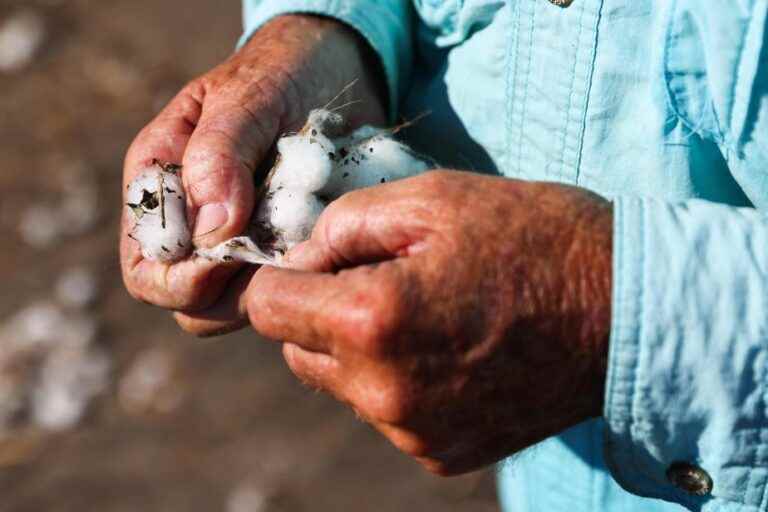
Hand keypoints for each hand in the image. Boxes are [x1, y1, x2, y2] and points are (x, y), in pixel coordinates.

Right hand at [120, 15, 385, 333]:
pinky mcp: (281, 247)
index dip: (182, 282)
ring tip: (306, 249)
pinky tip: (324, 249)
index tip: (230, 259)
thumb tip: (209, 233)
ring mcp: (240, 241)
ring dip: (270, 290)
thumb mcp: (244, 100)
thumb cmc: (278, 74)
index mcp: (160, 186)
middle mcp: (193, 223)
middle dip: (231, 295)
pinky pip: (281, 286)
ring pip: (236, 304)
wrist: (333, 70)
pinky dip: (301, 280)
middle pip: (190, 302)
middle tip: (280, 260)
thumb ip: (218, 157)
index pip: (148, 268)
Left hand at [245, 171, 612, 474]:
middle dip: (319, 311)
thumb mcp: (433, 199)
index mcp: (372, 321)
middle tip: (381, 276)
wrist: (628, 311)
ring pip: (342, 385)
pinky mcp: (443, 454)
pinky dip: (400, 381)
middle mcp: (384, 392)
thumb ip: (342, 225)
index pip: (266, 306)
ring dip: (360, 349)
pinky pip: (387, 413)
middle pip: (297, 351)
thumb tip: (300, 259)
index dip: (281, 274)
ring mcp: (414, 432)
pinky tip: (451, 347)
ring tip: (427, 310)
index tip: (314, 259)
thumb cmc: (533, 239)